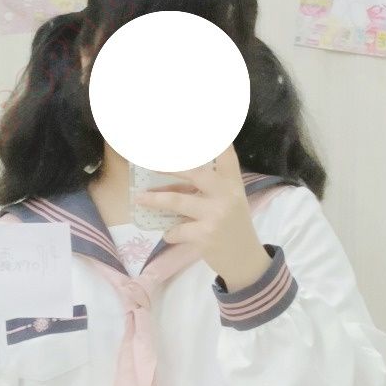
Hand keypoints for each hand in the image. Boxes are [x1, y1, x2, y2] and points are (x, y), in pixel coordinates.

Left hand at [133, 144, 272, 290]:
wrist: (245, 260)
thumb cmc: (232, 227)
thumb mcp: (227, 202)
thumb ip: (205, 190)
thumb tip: (167, 184)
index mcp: (232, 183)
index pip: (225, 153)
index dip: (213, 137)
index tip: (201, 125)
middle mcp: (226, 195)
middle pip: (193, 172)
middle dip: (168, 165)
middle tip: (148, 161)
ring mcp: (216, 215)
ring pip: (177, 202)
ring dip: (154, 200)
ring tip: (139, 198)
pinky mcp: (205, 235)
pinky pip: (177, 230)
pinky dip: (169, 232)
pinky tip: (170, 234)